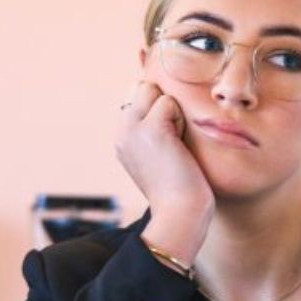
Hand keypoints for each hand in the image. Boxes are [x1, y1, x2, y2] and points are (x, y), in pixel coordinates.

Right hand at [115, 81, 213, 262]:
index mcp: (122, 137)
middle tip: (173, 139)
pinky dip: (180, 119)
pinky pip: (168, 102)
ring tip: (176, 142)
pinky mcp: (149, 129)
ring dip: (173, 112)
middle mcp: (121, 130)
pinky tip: (178, 145)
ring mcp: (131, 128)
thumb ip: (154, 129)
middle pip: (143, 87)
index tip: (168, 140)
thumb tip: (166, 102)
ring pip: (154, 90)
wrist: (179, 213)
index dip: (158, 108)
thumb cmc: (179, 188)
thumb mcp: (158, 155)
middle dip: (163, 104)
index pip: (137, 95)